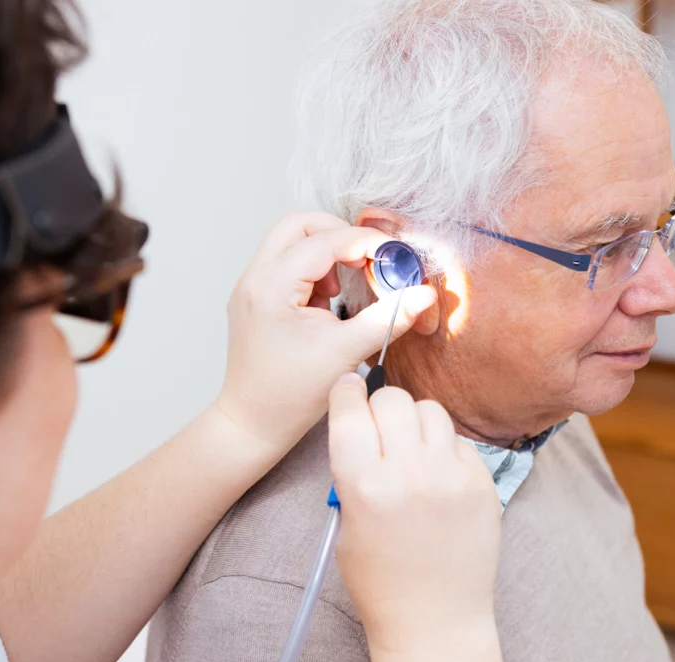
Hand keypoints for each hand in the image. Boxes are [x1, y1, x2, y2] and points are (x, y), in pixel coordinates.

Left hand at [215, 211, 436, 454]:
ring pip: (290, 241)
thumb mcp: (346, 353)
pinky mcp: (255, 298)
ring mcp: (250, 287)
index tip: (394, 255)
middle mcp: (254, 279)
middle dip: (338, 235)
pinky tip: (328, 303)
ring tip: (344, 288)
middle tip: (367, 261)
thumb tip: (424, 295)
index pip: (324, 242)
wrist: (252, 423)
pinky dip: (312, 270)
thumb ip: (388, 318)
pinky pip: (286, 264)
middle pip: (298, 225)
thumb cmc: (290, 395)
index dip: (364, 243)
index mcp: (270, 287)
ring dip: (324, 252)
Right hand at [327, 374, 501, 653]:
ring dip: (415, 422)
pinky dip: (444, 449)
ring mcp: (450, 476)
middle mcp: (408, 473)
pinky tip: (438, 476)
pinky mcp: (482, 483)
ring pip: (430, 410)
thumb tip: (362, 421)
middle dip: (381, 407)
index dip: (347, 392)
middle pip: (393, 399)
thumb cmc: (380, 578)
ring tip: (412, 450)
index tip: (349, 388)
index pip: (351, 408)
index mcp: (363, 484)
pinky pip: (459, 441)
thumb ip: (352, 469)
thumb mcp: (347, 522)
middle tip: (380, 428)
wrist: (435, 619)